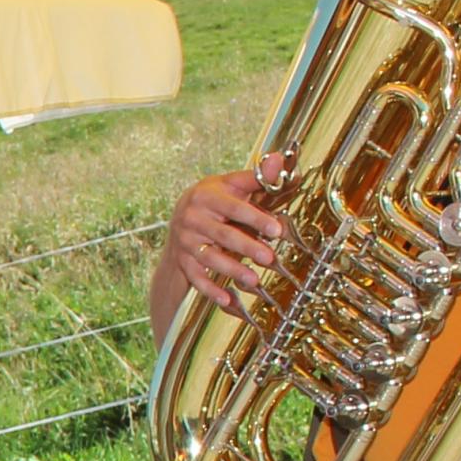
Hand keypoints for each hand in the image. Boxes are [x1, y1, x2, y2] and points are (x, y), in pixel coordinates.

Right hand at [165, 151, 292, 317]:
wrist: (181, 218)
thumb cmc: (215, 201)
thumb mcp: (232, 185)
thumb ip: (256, 177)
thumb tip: (279, 160)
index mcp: (205, 195)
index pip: (233, 207)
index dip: (255, 218)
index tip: (276, 229)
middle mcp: (191, 218)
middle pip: (222, 234)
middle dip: (247, 247)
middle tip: (269, 257)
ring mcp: (185, 242)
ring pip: (210, 258)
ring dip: (232, 270)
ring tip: (253, 280)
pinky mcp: (183, 261)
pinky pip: (197, 278)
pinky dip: (211, 290)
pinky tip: (227, 300)